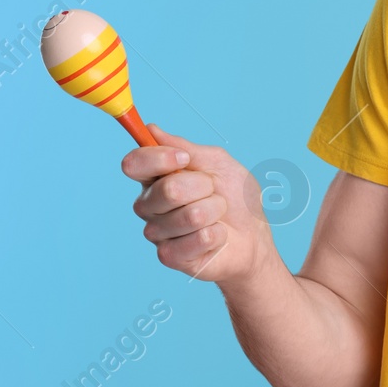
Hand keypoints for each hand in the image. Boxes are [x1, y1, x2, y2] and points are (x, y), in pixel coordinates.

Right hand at [121, 124, 271, 284]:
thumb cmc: (234, 197)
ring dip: (215, 211)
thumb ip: (185, 147)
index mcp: (155, 178)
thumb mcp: (217, 162)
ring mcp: (157, 233)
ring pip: (189, 215)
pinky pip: (198, 238)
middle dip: (203, 187)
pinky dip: (218, 234)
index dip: (158, 159)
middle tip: (214, 192)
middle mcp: (149, 205)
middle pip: (166, 190)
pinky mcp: (170, 256)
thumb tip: (152, 129)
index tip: (184, 158)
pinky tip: (217, 236)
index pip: (134, 164)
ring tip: (218, 215)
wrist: (253, 236)